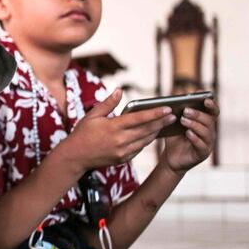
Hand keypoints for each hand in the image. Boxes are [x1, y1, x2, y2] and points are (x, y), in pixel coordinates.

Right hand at [61, 89, 176, 171]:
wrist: (75, 157)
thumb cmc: (82, 133)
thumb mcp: (92, 116)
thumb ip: (108, 103)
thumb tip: (119, 90)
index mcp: (113, 127)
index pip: (139, 118)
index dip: (155, 113)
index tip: (167, 108)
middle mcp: (120, 140)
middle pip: (146, 130)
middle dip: (161, 122)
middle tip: (172, 115)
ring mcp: (122, 151)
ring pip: (145, 140)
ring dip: (156, 132)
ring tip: (164, 124)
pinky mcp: (123, 159)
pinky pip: (139, 148)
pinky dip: (146, 141)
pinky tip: (150, 135)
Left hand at [161, 97, 219, 175]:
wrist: (171, 157)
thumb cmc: (174, 137)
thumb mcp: (175, 123)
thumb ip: (178, 112)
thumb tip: (175, 99)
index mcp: (205, 122)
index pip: (213, 111)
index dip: (211, 104)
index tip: (204, 97)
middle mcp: (210, 132)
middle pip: (209, 120)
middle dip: (198, 114)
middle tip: (186, 110)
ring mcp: (207, 143)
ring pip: (206, 132)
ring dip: (195, 124)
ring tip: (183, 120)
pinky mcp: (202, 153)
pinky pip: (202, 145)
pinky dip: (195, 138)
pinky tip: (188, 133)